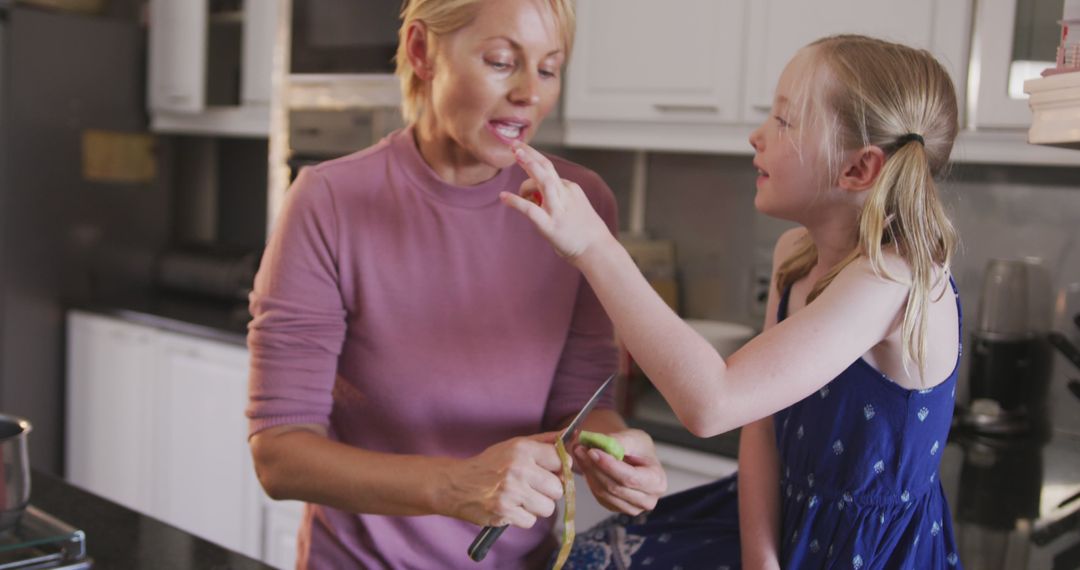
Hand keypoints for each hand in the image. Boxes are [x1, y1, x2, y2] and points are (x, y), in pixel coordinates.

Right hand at [436, 432, 565, 528]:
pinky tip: (511, 507)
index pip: (561, 460)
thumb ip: (544, 441)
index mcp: (522, 449)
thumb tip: (570, 434)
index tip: (549, 471)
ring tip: (522, 498)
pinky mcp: (504, 512)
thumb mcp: (514, 446)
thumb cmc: (489, 464)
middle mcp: (518, 469)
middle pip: (558, 488)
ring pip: (548, 507)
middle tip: (533, 487)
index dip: (558, 469)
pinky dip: (523, 517)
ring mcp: (511, 492)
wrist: (456, 484)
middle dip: (549, 491)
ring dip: (537, 506)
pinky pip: (531, 521)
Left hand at [499, 143, 612, 260]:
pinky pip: (531, 210)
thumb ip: (559, 199)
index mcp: (570, 190)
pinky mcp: (550, 225)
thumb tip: (538, 199)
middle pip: (547, 168)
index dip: (534, 160)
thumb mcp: (575, 208)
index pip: (549, 172)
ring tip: (513, 156)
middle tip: (515, 145)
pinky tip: (503, 197)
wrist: (597, 250)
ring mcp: (558, 210)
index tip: (522, 150)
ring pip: (543, 181)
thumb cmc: (585, 232)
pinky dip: (516, 202)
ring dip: (529, 166)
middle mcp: (565, 195)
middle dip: (531, 154)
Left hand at [573, 428, 665, 515]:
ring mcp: (631, 507)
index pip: (630, 478)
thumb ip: (620, 441)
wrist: (636, 458)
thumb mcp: (634, 438)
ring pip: (604, 493)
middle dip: (594, 467)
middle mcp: (647, 499)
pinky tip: (586, 465)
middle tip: (580, 449)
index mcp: (657, 481)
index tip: (593, 451)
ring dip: (589, 472)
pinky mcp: (616, 508)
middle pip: (615, 487)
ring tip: (580, 453)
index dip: (609, 466)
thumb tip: (601, 444)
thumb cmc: (639, 449)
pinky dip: (590, 479)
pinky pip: (598, 496)